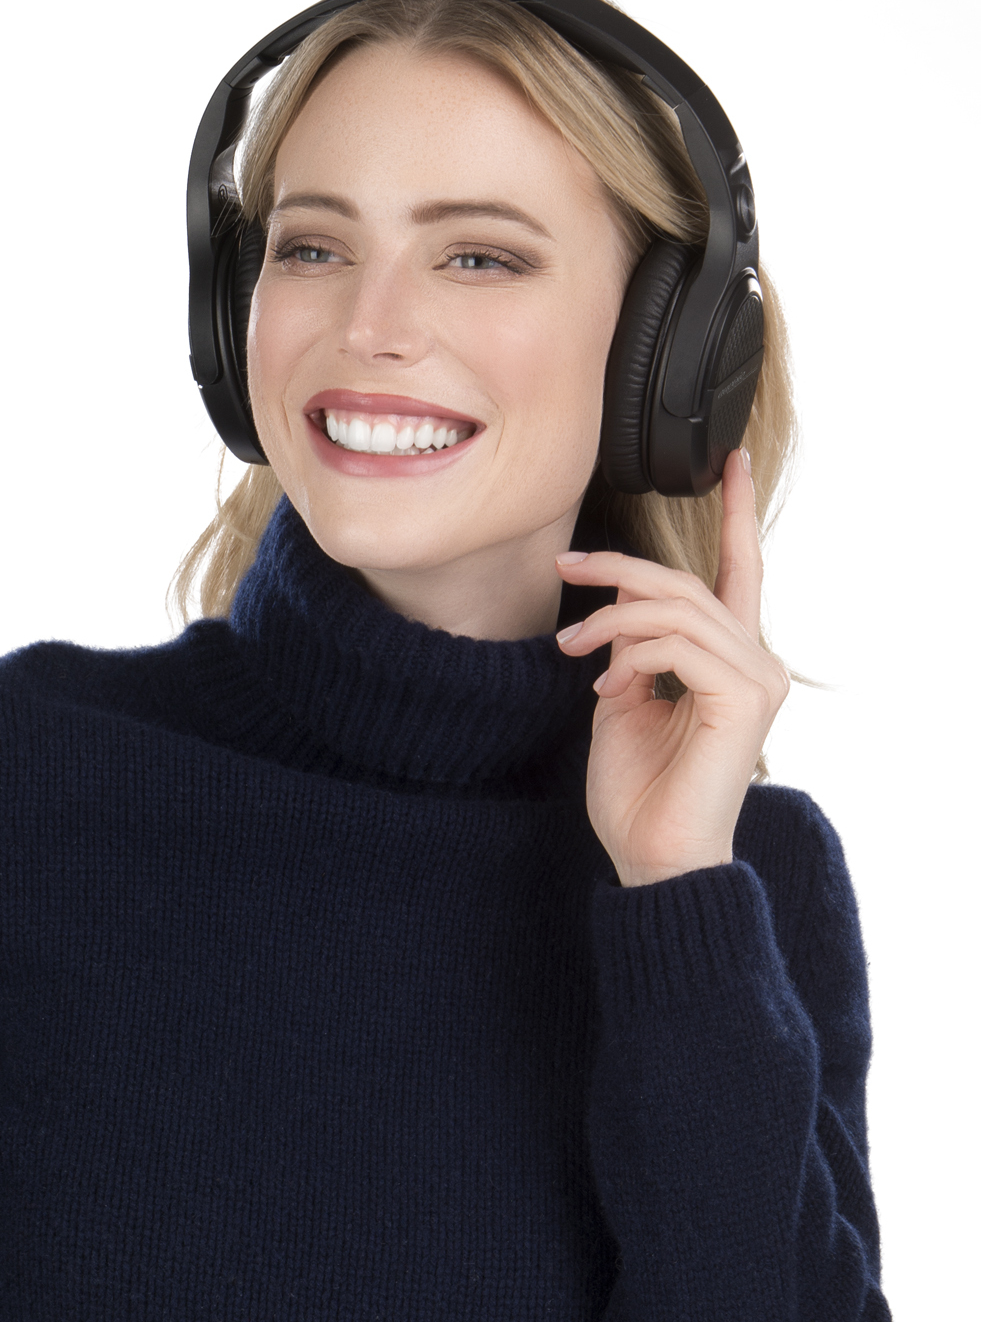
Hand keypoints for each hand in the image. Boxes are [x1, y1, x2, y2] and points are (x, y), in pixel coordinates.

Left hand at [553, 448, 789, 888]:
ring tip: (572, 650)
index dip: (736, 514)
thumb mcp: (624, 706)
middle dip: (618, 570)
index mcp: (730, 661)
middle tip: (564, 569)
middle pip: (686, 584)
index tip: (732, 460)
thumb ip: (630, 654)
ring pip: (676, 608)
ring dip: (612, 619)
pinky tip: (607, 687)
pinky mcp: (745, 697)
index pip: (738, 573)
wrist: (653, 860)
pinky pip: (678, 643)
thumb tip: (618, 619)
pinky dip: (631, 655)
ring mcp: (757, 678)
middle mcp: (756, 662)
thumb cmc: (639, 797)